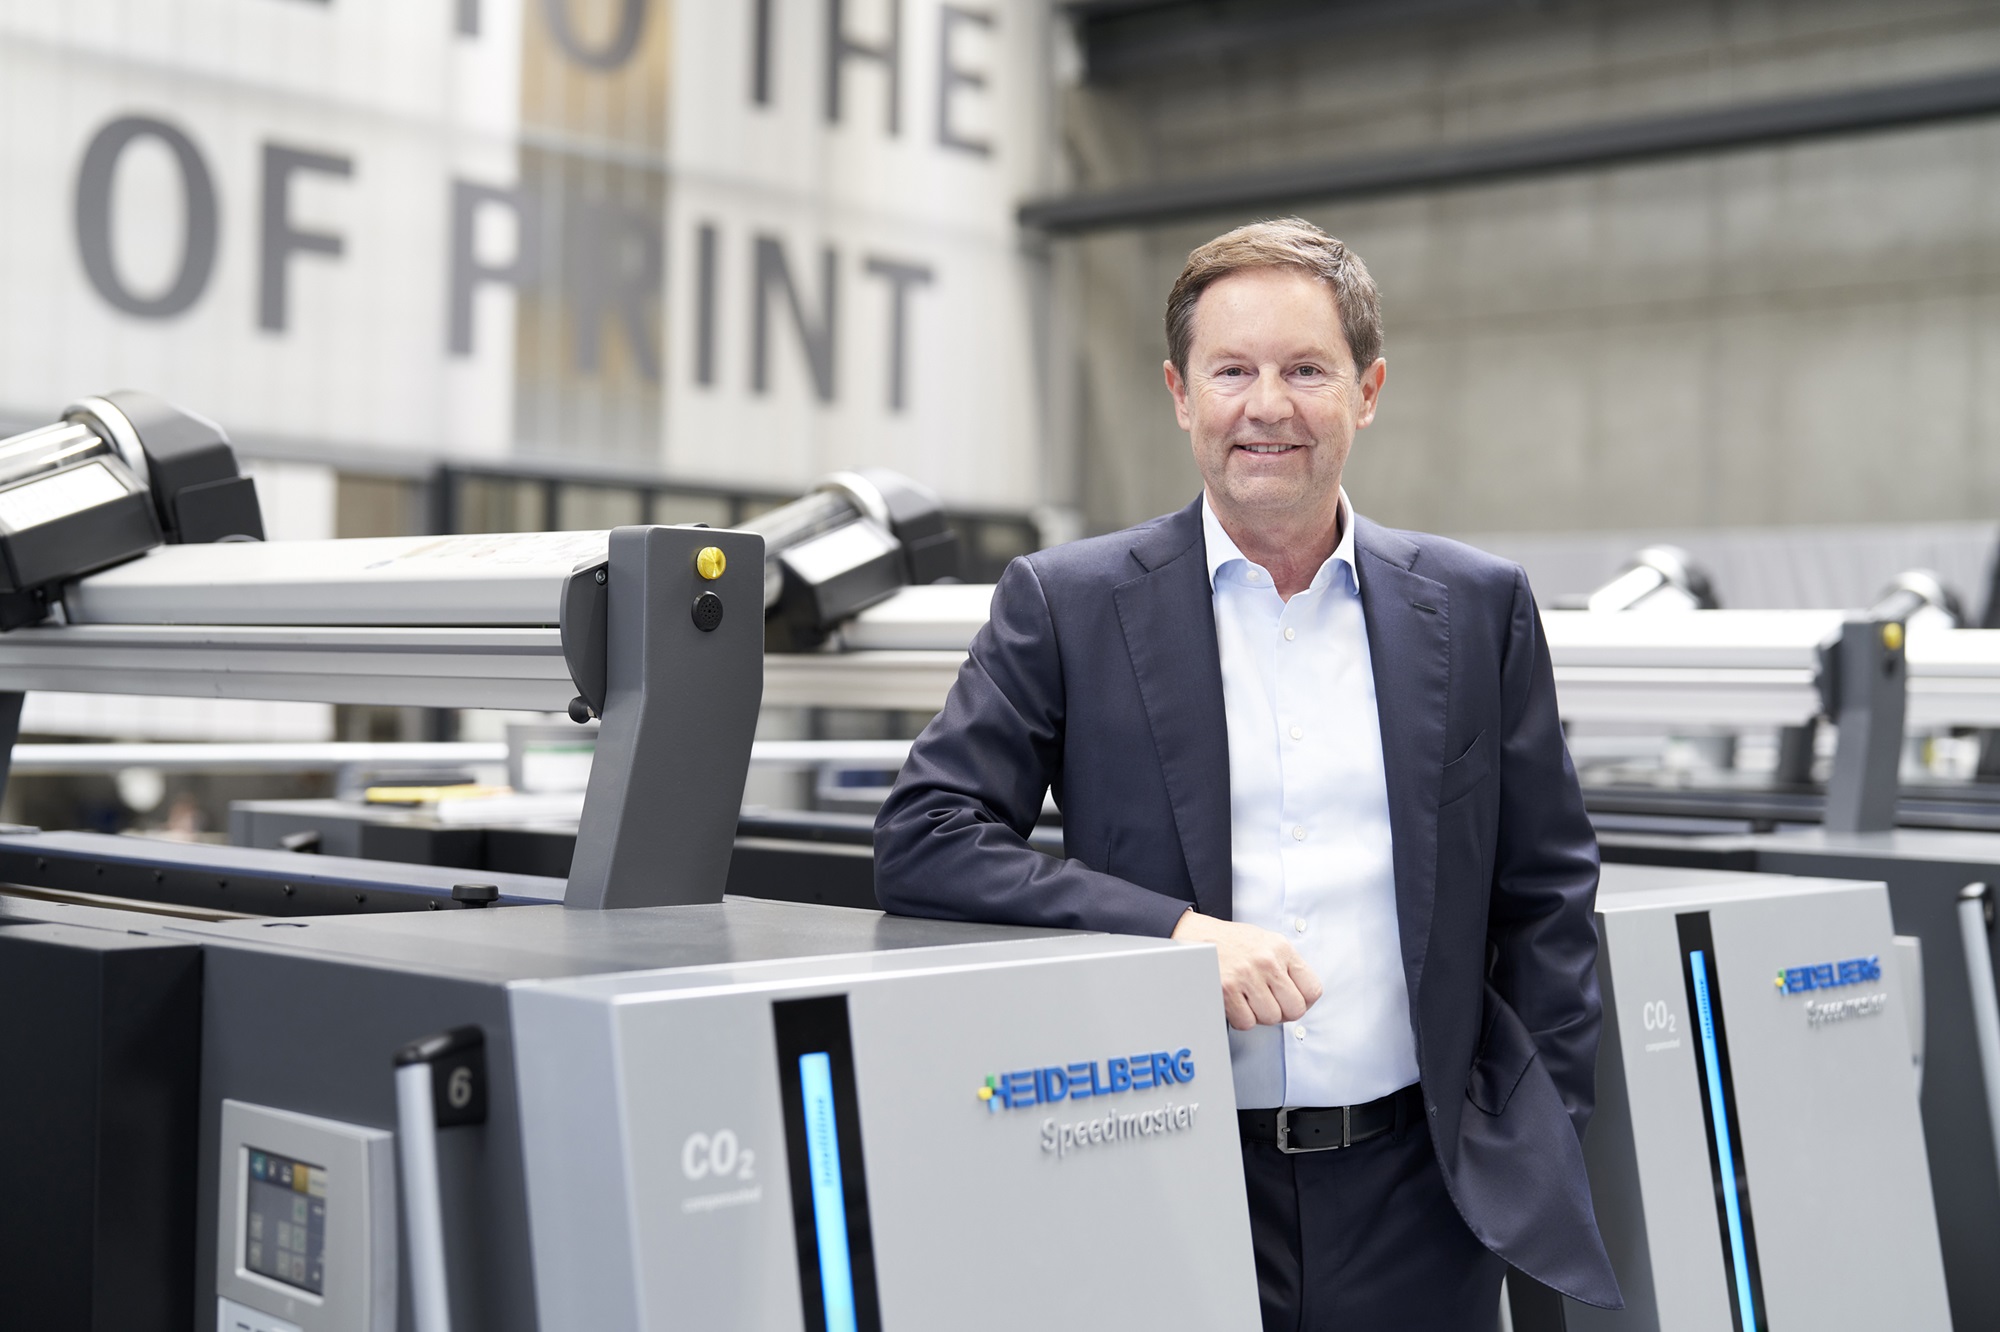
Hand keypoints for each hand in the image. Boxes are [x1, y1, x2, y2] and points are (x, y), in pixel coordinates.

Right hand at [1171, 910, 1322, 1030]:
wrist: (1197, 936)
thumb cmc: (1232, 942)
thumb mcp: (1267, 943)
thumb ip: (1288, 966)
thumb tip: (1304, 997)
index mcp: (1281, 948)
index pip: (1312, 989)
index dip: (1304, 1002)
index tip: (1294, 1002)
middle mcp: (1266, 961)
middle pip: (1295, 1009)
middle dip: (1283, 1013)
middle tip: (1271, 1005)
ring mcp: (1246, 976)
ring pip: (1271, 1018)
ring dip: (1260, 1016)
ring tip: (1250, 1001)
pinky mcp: (1227, 989)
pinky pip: (1246, 1022)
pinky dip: (1241, 1018)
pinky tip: (1237, 1003)